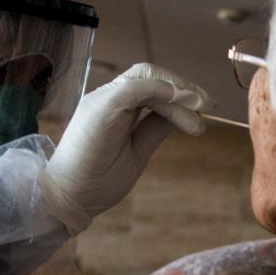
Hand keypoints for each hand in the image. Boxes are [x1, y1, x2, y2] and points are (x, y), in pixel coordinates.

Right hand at [40, 63, 210, 229]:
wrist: (67, 199)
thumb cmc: (97, 180)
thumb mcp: (139, 150)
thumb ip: (156, 128)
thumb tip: (183, 114)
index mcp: (115, 106)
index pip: (152, 84)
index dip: (181, 92)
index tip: (205, 108)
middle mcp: (108, 97)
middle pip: (151, 74)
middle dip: (184, 87)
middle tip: (208, 105)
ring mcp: (102, 100)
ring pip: (145, 77)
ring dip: (177, 91)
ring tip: (198, 114)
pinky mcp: (99, 109)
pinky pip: (132, 89)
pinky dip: (158, 91)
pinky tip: (178, 105)